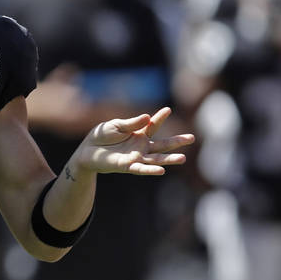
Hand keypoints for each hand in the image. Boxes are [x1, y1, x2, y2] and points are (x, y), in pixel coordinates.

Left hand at [73, 106, 193, 174]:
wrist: (88, 149)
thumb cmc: (102, 136)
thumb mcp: (116, 125)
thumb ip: (132, 123)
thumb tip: (147, 117)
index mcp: (139, 133)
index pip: (153, 125)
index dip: (160, 117)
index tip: (168, 109)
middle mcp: (141, 146)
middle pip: (162, 144)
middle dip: (177, 141)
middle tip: (192, 138)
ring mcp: (136, 157)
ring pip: (156, 159)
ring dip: (169, 159)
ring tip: (183, 159)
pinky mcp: (128, 166)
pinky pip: (141, 169)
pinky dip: (150, 170)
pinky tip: (162, 170)